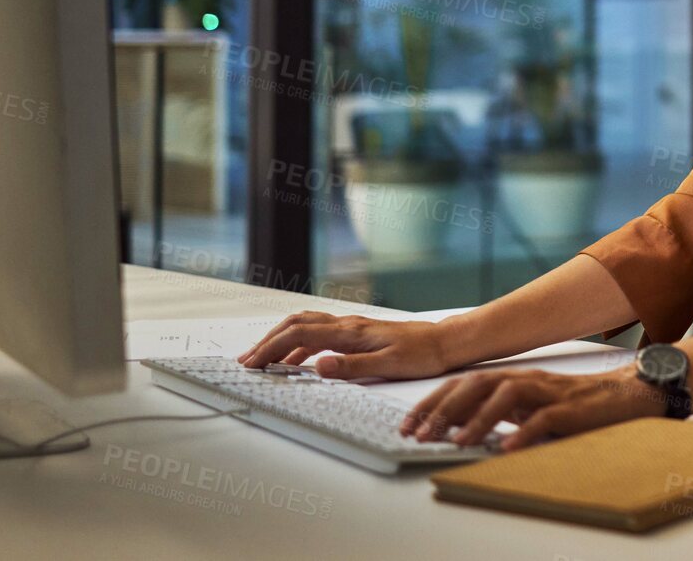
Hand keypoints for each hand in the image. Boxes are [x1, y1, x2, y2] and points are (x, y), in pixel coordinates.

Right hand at [238, 312, 453, 379]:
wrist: (444, 342)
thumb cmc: (421, 355)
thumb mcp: (388, 365)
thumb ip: (351, 366)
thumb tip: (318, 367)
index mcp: (349, 333)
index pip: (298, 336)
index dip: (271, 349)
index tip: (252, 364)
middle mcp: (347, 325)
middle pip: (295, 325)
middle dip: (267, 341)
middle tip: (247, 361)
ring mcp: (351, 327)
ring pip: (305, 326)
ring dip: (280, 340)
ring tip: (263, 360)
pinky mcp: (357, 333)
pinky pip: (319, 333)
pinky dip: (299, 344)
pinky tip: (296, 362)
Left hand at [402, 365, 665, 449]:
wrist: (623, 395)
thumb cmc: (573, 405)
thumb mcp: (529, 408)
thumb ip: (498, 413)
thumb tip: (457, 429)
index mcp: (511, 380)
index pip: (464, 384)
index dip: (433, 402)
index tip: (409, 425)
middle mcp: (525, 380)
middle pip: (478, 384)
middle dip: (446, 408)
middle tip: (423, 434)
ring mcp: (548, 393)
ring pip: (507, 396)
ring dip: (479, 418)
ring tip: (458, 440)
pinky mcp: (570, 409)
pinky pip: (544, 419)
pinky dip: (524, 432)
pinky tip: (507, 448)